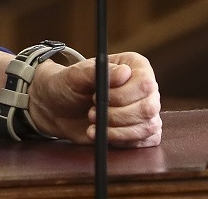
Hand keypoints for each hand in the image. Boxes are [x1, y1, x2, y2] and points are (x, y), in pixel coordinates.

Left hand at [28, 52, 161, 147]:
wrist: (59, 108)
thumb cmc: (68, 85)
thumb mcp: (76, 75)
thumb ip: (98, 71)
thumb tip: (125, 72)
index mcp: (134, 66)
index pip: (144, 84)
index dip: (121, 96)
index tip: (95, 97)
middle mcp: (145, 87)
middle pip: (148, 108)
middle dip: (116, 116)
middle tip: (91, 113)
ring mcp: (145, 109)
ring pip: (148, 127)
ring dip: (117, 131)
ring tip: (93, 123)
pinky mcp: (142, 130)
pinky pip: (147, 141)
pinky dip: (124, 142)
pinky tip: (104, 135)